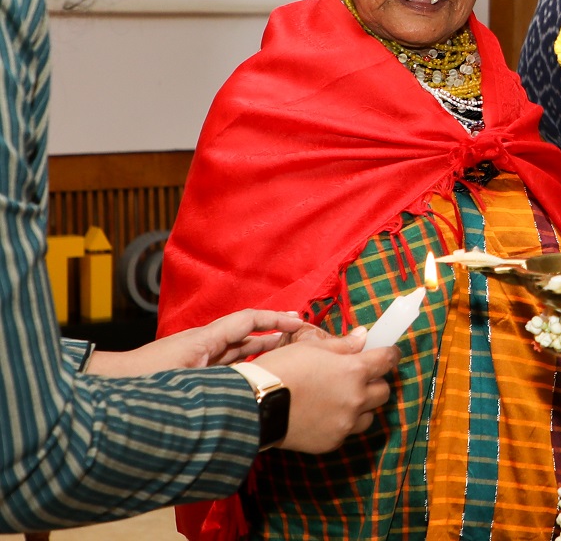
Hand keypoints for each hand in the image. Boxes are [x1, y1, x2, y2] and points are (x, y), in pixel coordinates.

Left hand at [88, 309, 320, 376]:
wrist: (106, 387)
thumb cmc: (141, 381)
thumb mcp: (184, 381)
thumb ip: (219, 381)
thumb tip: (251, 385)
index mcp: (206, 338)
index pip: (249, 320)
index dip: (278, 320)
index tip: (304, 322)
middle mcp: (206, 344)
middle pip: (249, 333)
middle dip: (279, 333)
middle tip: (308, 339)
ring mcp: (201, 358)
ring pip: (242, 350)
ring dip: (267, 349)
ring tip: (295, 354)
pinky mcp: (195, 373)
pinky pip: (230, 365)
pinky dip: (251, 365)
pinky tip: (264, 376)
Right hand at [253, 328, 397, 453]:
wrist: (253, 406)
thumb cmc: (281, 368)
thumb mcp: (312, 347)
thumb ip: (343, 345)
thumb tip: (363, 337)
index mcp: (354, 370)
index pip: (388, 360)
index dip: (390, 354)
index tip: (389, 353)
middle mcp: (355, 398)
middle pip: (383, 391)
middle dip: (375, 382)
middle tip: (360, 377)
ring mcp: (345, 424)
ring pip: (369, 415)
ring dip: (362, 406)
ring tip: (341, 399)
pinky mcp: (332, 442)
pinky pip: (347, 431)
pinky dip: (342, 423)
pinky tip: (325, 415)